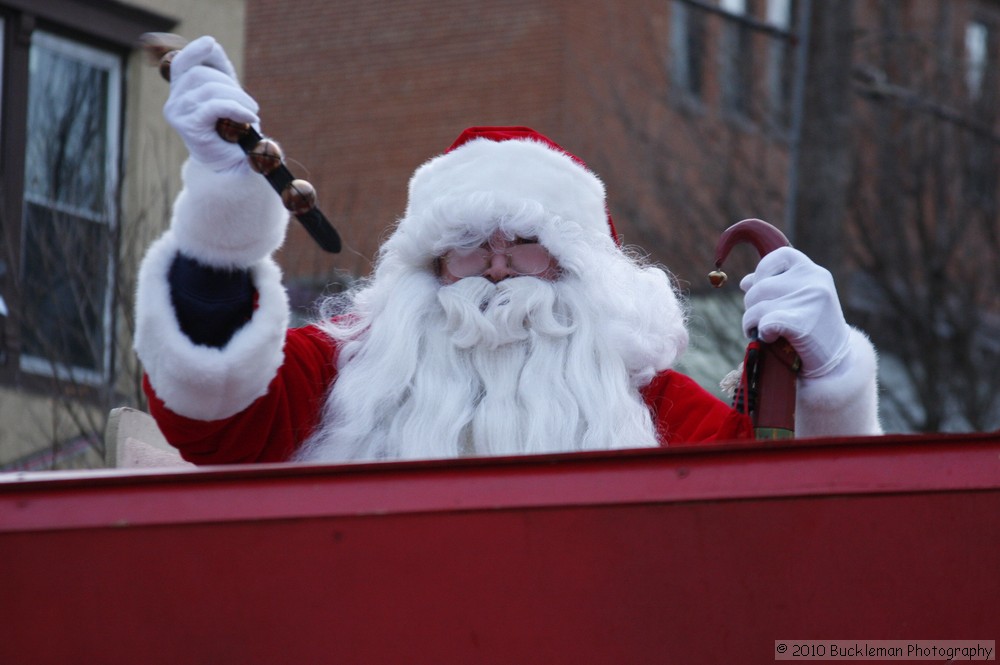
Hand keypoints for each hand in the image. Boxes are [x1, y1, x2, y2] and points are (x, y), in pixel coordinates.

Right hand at [163, 36, 258, 172]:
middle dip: (230, 85)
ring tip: (252, 114)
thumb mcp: (227, 97)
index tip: (211, 43)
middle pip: (199, 74)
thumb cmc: (233, 133)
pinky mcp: (189, 126)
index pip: (182, 63)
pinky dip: (236, 109)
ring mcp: (178, 114)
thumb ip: (219, 72)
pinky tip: (250, 119)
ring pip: (208, 89)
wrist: (234, 167)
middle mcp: (174, 102)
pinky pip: (214, 106)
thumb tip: (211, 44)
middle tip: (250, 106)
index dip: (196, 51)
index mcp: (181, 93)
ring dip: (237, 98)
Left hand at [740, 247, 850, 377]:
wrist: (836, 360)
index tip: (763, 292)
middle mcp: (814, 280)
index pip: (776, 256)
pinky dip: (761, 332)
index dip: (762, 273)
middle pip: (759, 287)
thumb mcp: (796, 300)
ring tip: (763, 332)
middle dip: (751, 306)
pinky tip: (769, 337)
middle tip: (760, 321)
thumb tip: (745, 282)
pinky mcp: (804, 323)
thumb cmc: (812, 328)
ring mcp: (811, 300)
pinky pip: (766, 322)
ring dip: (751, 323)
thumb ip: (773, 287)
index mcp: (812, 270)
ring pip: (757, 307)